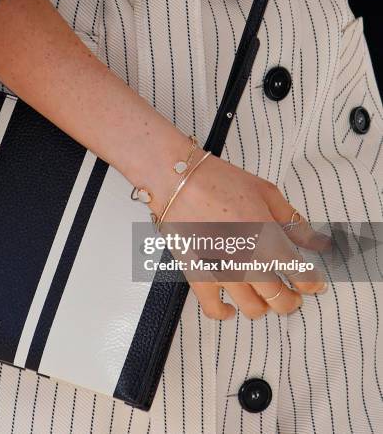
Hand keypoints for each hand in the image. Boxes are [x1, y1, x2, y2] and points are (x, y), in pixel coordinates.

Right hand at [159, 150, 329, 319]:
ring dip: (264, 306)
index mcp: (269, 242)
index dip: (312, 282)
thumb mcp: (266, 193)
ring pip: (253, 309)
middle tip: (292, 291)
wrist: (178, 180)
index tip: (312, 280)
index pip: (303, 277)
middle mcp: (248, 263)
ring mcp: (222, 273)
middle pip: (281, 300)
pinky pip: (214, 309)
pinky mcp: (197, 276)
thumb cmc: (218, 181)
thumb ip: (293, 221)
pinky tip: (230, 307)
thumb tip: (316, 240)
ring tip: (263, 296)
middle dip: (292, 299)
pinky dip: (225, 313)